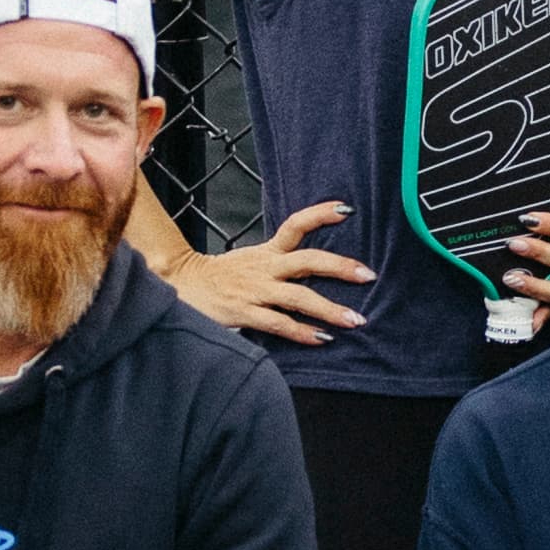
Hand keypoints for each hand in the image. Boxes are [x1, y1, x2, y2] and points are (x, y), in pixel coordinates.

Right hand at [172, 205, 373, 346]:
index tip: (347, 210)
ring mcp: (255, 290)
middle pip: (307, 260)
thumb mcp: (251, 260)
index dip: (319, 215)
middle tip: (368, 275)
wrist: (181, 284)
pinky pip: (279, 323)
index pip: (295, 225)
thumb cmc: (222, 277)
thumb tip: (318, 268)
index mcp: (267, 252)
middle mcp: (265, 268)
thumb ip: (280, 262)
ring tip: (355, 319)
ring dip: (329, 309)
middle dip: (340, 267)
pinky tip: (322, 339)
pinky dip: (302, 331)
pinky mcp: (244, 312)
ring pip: (298, 296)